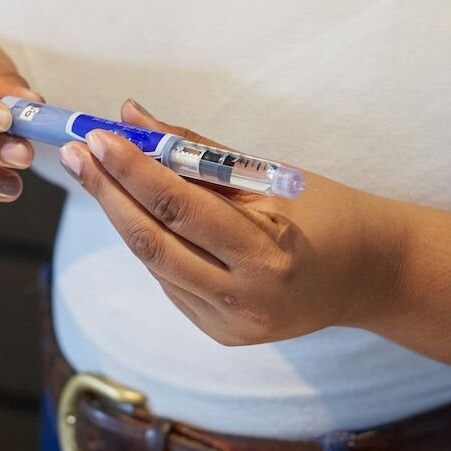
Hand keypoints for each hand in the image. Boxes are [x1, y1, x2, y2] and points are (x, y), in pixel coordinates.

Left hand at [57, 101, 402, 344]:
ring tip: (94, 171)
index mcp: (266, 255)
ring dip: (119, 214)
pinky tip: (133, 208)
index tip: (100, 136)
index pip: (179, 208)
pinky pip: (170, 281)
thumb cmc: (328, 210)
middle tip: (77, 151)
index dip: (132, 171)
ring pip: (154, 263)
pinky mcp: (222, 334)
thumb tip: (131, 116)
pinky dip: (149, 241)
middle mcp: (245, 300)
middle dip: (108, 193)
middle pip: (152, 242)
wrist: (372, 276)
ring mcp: (231, 325)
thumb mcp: (270, 172)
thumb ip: (195, 148)